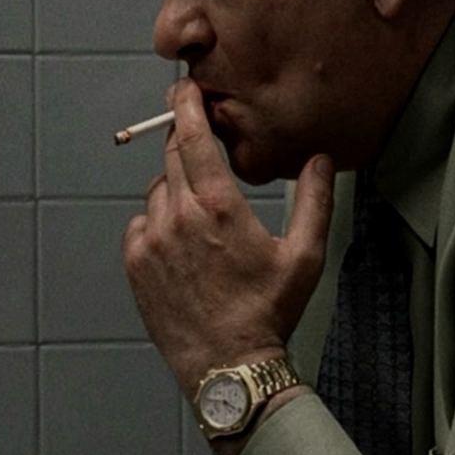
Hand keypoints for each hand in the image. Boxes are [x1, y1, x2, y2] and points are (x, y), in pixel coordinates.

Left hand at [123, 78, 334, 397]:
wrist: (229, 366)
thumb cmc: (269, 313)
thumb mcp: (305, 256)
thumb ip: (314, 200)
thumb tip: (318, 159)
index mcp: (220, 206)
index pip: (192, 136)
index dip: (186, 105)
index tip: (184, 87)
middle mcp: (179, 216)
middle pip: (171, 157)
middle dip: (184, 145)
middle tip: (202, 148)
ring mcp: (153, 240)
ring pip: (158, 191)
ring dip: (176, 190)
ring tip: (204, 220)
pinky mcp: (136, 264)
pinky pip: (141, 224)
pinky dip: (158, 224)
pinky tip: (183, 246)